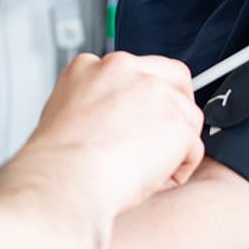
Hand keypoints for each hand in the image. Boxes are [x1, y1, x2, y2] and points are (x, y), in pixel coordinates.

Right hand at [22, 52, 203, 216]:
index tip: (133, 124)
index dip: (139, 101)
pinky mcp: (176, 122)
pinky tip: (155, 181)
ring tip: (147, 170)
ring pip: (187, 116)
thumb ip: (91, 104)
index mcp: (89, 66)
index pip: (133, 71)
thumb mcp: (59, 114)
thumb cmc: (55, 164)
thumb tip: (110, 120)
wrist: (63, 181)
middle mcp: (124, 70)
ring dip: (174, 145)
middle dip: (173, 109)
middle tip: (159, 141)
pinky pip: (193, 148)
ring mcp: (154, 93)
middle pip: (173, 78)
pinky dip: (179, 170)